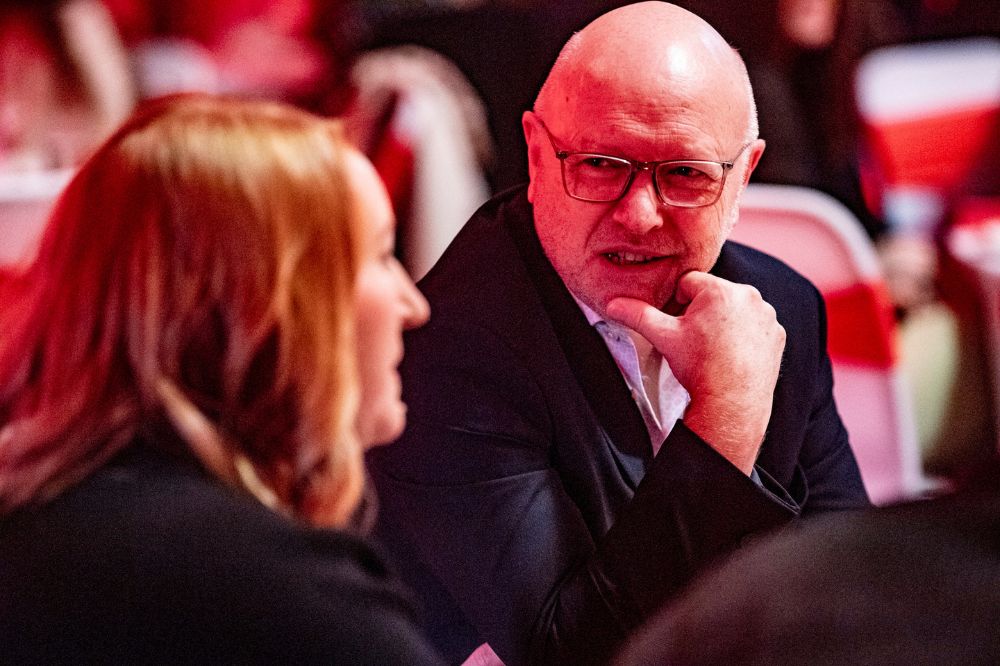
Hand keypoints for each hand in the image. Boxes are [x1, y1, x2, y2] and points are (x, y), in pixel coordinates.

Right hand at [606, 271, 785, 474]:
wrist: (732, 403)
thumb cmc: (699, 368)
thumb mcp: (664, 337)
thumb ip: (638, 315)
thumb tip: (613, 304)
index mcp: (719, 290)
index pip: (689, 284)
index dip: (677, 304)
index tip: (677, 325)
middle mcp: (748, 297)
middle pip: (713, 295)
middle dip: (701, 312)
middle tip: (694, 340)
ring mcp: (766, 316)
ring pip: (735, 310)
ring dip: (724, 322)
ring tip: (713, 349)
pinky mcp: (777, 334)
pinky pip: (755, 326)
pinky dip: (744, 335)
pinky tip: (732, 354)